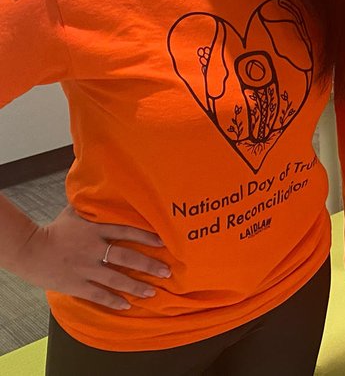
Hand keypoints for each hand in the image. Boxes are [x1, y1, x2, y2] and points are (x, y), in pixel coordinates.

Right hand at [10, 206, 168, 310]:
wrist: (29, 250)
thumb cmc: (53, 230)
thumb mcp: (74, 213)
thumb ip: (92, 206)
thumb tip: (104, 188)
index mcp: (95, 230)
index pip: (127, 231)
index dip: (146, 236)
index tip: (164, 242)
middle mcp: (93, 249)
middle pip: (126, 256)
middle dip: (148, 265)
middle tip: (166, 271)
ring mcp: (85, 268)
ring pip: (115, 278)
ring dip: (136, 286)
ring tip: (152, 292)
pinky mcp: (75, 284)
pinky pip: (97, 294)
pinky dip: (112, 300)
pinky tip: (126, 305)